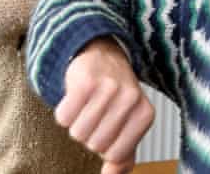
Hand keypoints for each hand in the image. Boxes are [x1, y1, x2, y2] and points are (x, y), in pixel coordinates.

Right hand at [56, 38, 154, 173]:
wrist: (102, 55)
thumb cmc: (115, 96)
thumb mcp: (126, 124)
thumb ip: (122, 155)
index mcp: (145, 114)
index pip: (115, 154)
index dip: (105, 146)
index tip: (108, 127)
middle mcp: (131, 98)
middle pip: (95, 144)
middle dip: (89, 134)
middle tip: (95, 113)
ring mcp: (109, 88)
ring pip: (78, 133)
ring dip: (76, 124)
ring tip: (86, 105)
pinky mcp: (85, 80)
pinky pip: (64, 117)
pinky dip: (64, 112)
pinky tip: (75, 98)